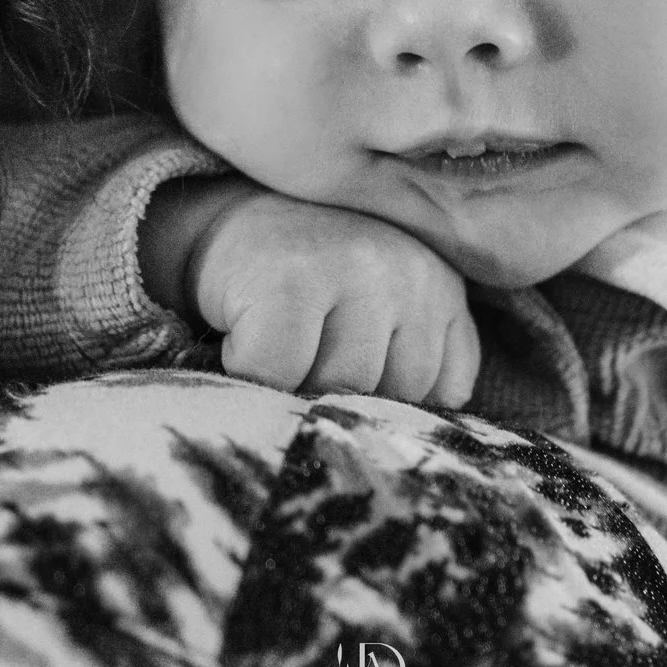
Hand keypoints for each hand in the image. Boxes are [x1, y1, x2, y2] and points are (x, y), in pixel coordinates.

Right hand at [140, 178, 480, 406]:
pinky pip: (275, 375)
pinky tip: (244, 330)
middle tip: (304, 350)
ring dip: (294, 386)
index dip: (386, 398)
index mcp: (441, 289)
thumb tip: (405, 445)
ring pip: (336, 389)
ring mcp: (352, 270)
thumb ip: (411, 365)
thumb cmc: (306, 284)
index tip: (345, 362)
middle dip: (339, 393)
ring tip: (278, 341)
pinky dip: (247, 371)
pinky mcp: (289, 281)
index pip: (441, 392)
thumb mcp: (382, 316)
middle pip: (391, 397)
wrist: (224, 221)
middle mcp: (410, 272)